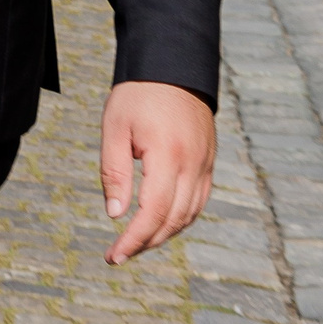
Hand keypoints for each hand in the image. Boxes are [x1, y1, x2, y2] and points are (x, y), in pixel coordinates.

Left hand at [99, 80, 215, 262]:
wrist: (174, 67)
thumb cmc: (138, 95)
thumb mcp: (115, 129)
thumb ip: (114, 172)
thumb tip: (115, 215)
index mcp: (168, 157)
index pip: (153, 213)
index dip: (134, 239)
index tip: (114, 255)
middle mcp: (193, 166)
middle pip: (173, 220)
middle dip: (146, 243)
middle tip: (119, 255)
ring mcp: (205, 165)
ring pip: (189, 215)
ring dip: (164, 234)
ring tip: (136, 243)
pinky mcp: (208, 162)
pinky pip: (198, 201)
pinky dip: (180, 219)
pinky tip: (160, 224)